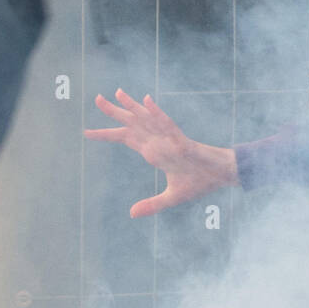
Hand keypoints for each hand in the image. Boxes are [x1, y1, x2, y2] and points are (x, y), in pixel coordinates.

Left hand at [84, 88, 238, 216]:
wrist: (221, 176)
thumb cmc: (199, 182)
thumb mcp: (171, 197)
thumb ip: (152, 205)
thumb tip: (131, 214)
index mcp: (153, 152)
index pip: (125, 139)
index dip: (106, 135)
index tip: (86, 133)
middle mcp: (158, 142)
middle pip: (131, 124)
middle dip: (113, 112)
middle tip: (96, 98)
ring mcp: (170, 140)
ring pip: (147, 119)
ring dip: (133, 106)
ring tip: (118, 92)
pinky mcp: (183, 141)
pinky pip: (168, 125)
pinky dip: (157, 113)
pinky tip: (147, 100)